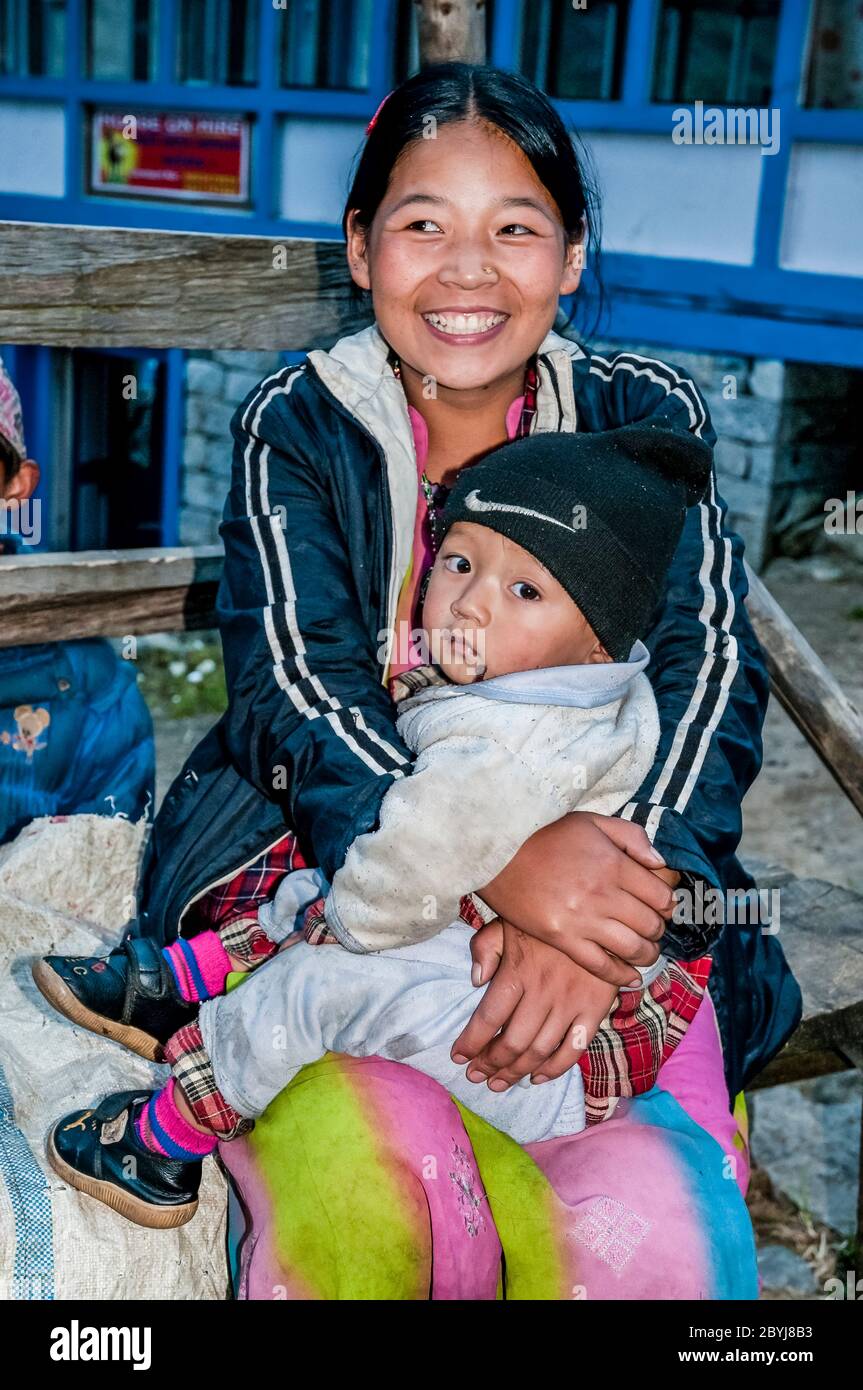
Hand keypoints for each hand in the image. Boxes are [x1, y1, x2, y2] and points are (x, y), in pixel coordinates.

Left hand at [450, 918, 618, 1088]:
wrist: (600, 913)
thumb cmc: (546, 920)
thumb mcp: (508, 921)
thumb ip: (485, 947)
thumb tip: (475, 979)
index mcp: (518, 972)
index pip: (488, 1018)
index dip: (470, 1043)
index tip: (457, 1056)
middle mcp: (543, 992)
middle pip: (512, 1042)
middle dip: (490, 1064)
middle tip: (476, 1076)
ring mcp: (571, 1004)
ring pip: (540, 1052)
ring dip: (516, 1073)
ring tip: (498, 1082)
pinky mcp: (595, 1010)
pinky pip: (574, 1050)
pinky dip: (554, 1069)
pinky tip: (537, 1077)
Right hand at [478, 812, 675, 986]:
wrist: (497, 850)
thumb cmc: (544, 833)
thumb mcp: (592, 821)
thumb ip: (632, 836)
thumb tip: (660, 863)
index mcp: (614, 863)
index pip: (660, 895)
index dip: (668, 904)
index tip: (663, 907)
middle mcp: (603, 893)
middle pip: (650, 924)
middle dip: (659, 930)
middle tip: (654, 931)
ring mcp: (582, 918)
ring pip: (631, 948)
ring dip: (646, 955)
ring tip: (645, 953)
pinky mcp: (561, 938)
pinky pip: (600, 965)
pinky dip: (620, 975)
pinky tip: (629, 978)